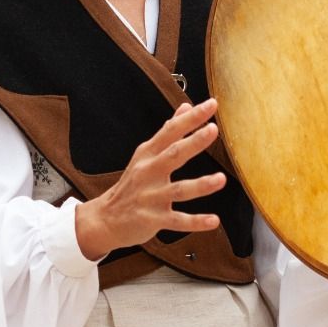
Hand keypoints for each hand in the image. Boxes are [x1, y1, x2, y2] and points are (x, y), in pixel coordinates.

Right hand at [74, 99, 227, 261]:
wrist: (106, 219)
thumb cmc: (132, 184)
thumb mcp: (145, 155)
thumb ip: (168, 132)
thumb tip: (185, 107)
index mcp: (148, 154)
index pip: (171, 131)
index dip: (191, 118)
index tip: (210, 105)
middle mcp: (149, 173)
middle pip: (173, 155)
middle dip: (193, 142)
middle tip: (213, 130)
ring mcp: (151, 197)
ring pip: (178, 190)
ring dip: (200, 185)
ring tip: (221, 179)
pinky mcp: (153, 219)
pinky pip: (178, 220)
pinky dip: (196, 221)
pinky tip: (214, 221)